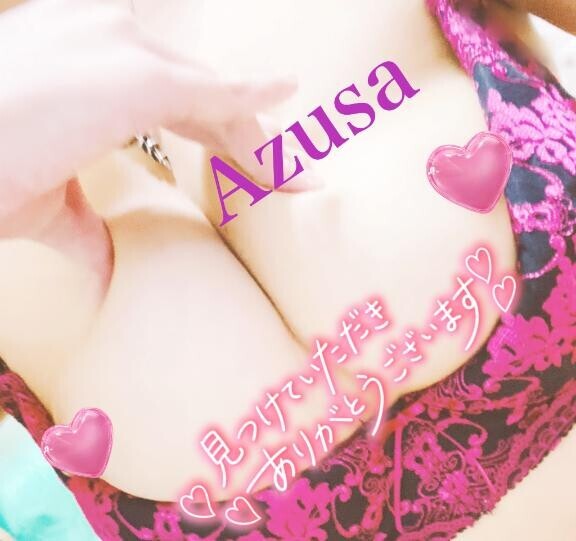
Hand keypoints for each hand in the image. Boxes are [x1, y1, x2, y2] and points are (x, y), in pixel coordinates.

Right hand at [0, 0, 299, 218]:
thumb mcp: (47, 205)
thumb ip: (89, 230)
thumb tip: (109, 272)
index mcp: (91, 65)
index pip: (179, 101)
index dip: (221, 137)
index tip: (254, 168)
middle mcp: (111, 42)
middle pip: (207, 97)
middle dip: (250, 141)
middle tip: (292, 175)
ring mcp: (125, 52)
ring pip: (219, 100)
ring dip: (262, 142)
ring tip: (302, 175)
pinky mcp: (139, 77)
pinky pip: (219, 93)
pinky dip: (256, 95)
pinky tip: (289, 91)